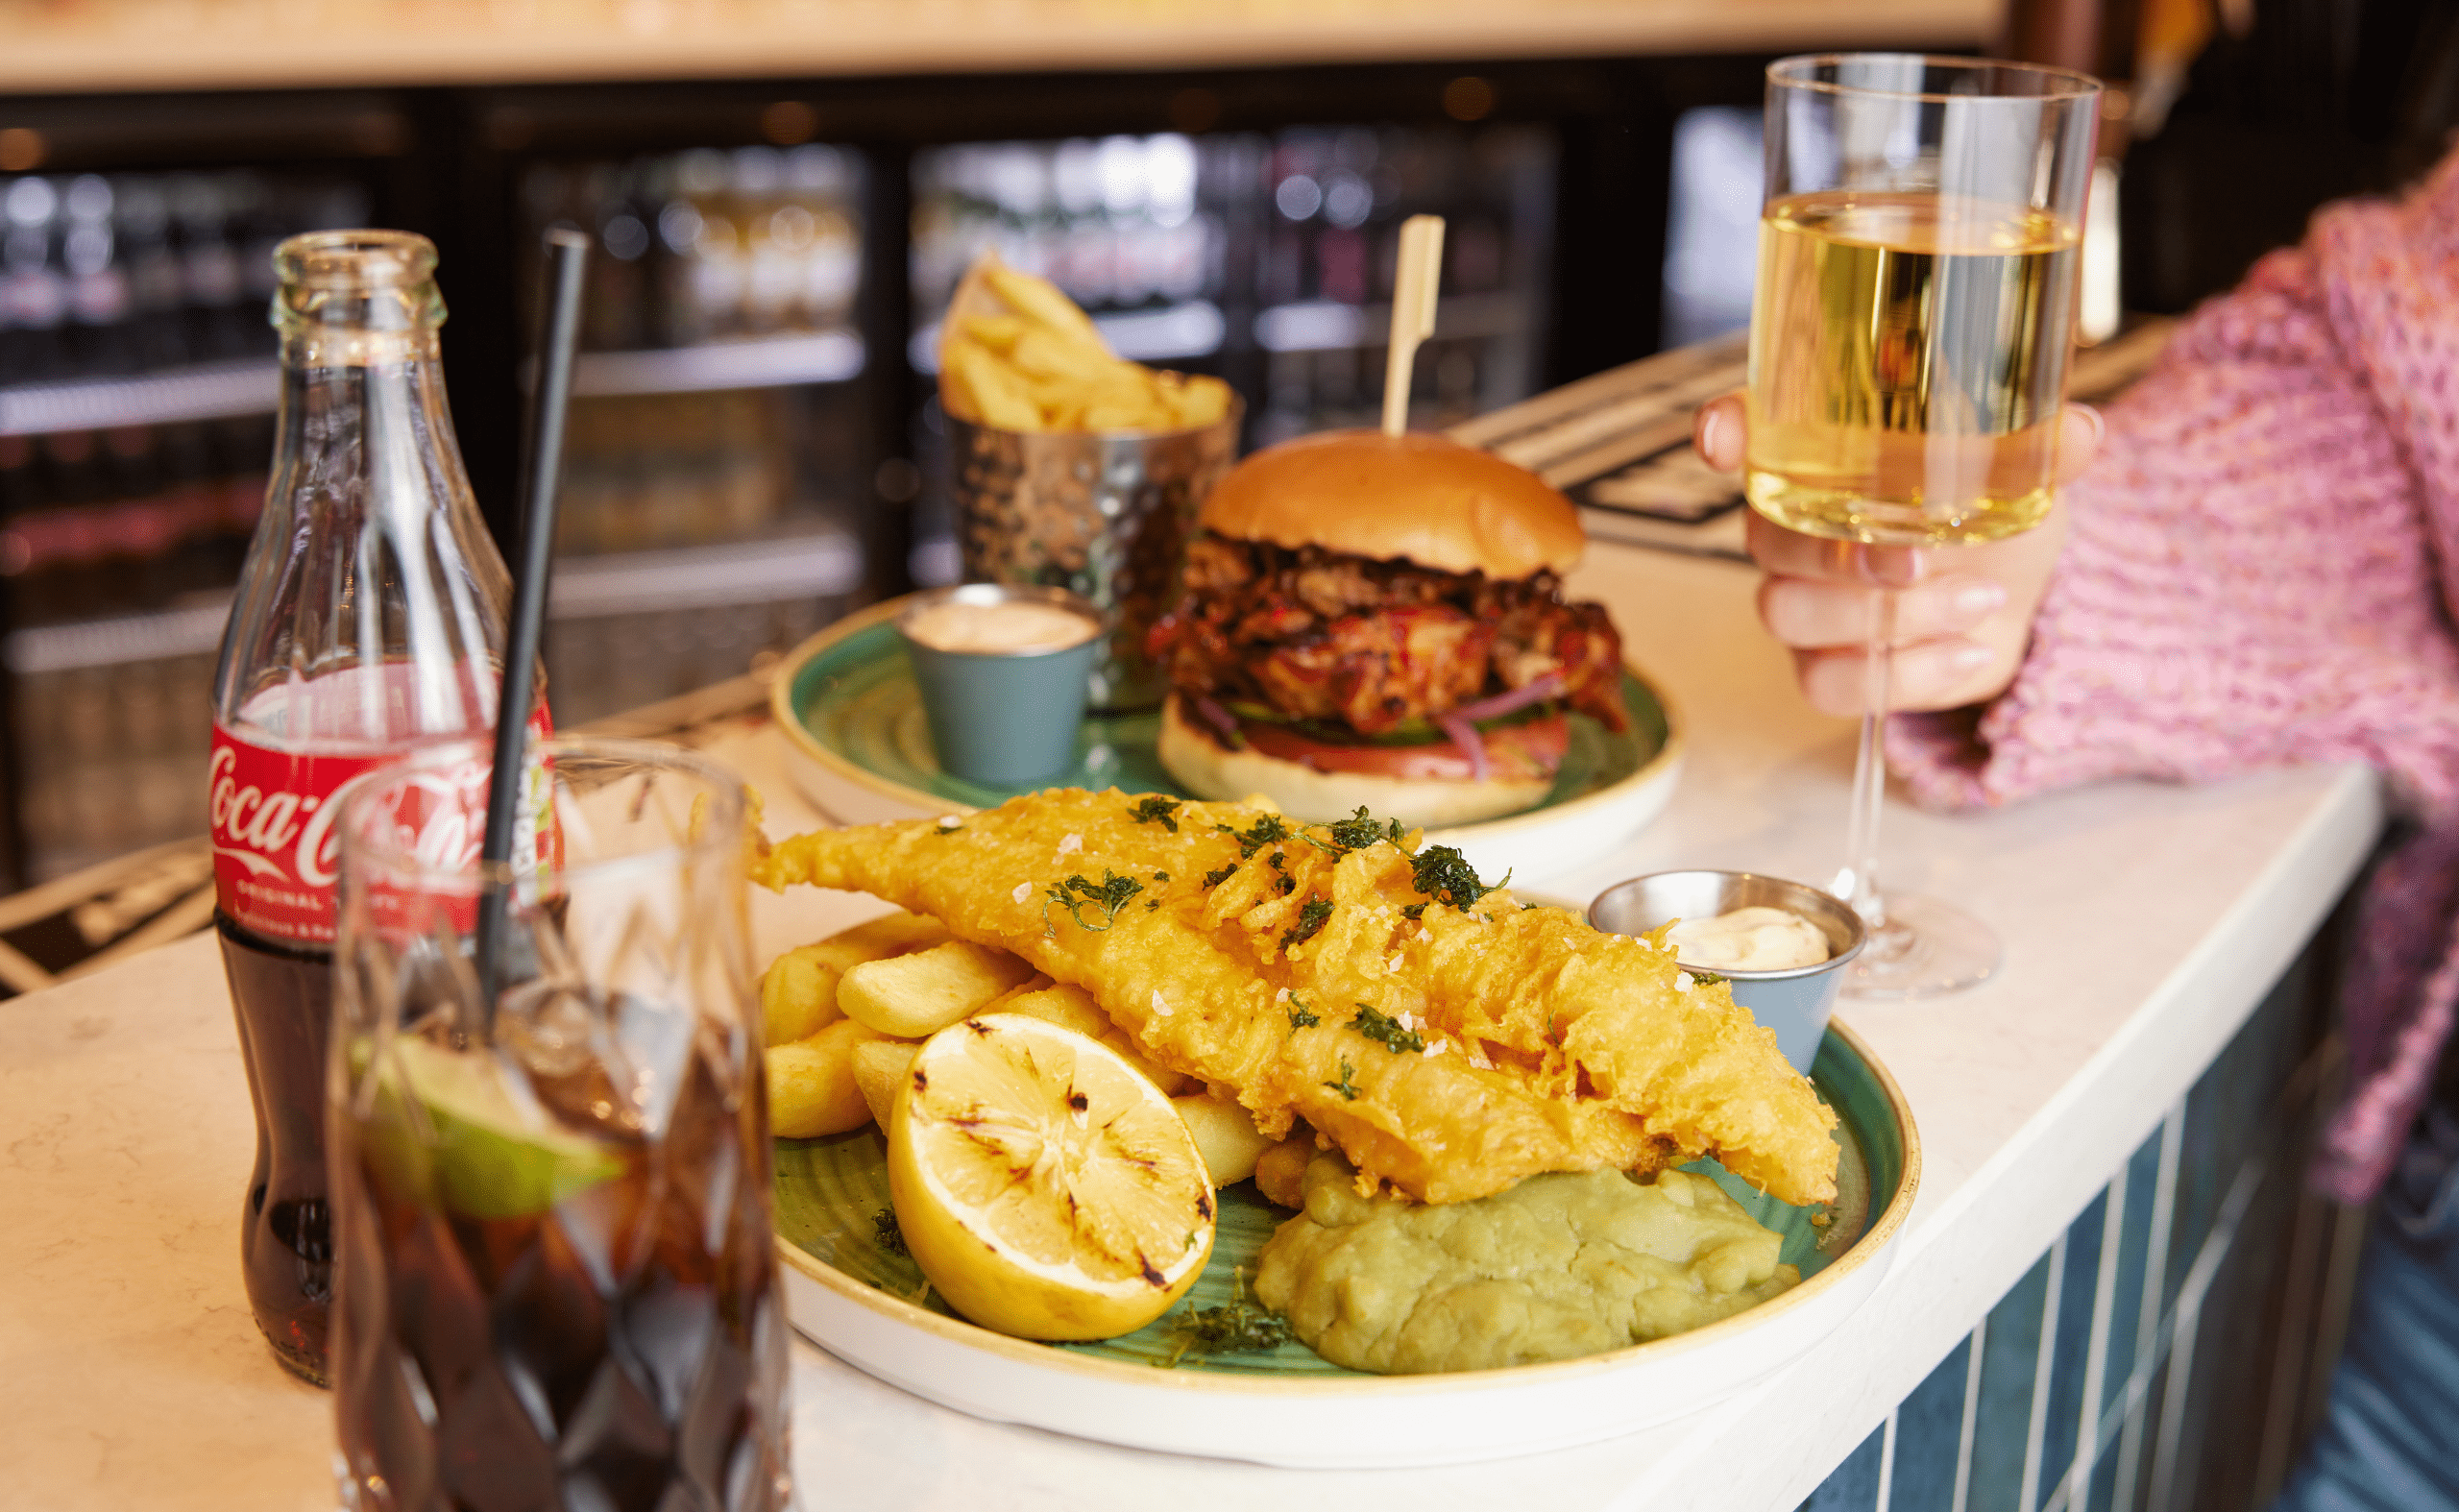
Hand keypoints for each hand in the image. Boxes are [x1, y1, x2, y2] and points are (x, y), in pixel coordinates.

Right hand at [1692, 393, 2102, 717]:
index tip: (1723, 438)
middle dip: (1837, 556)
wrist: (2015, 600)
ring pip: (1788, 615)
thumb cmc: (1993, 516)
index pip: (1749, 431)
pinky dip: (1906, 674)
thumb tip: (2079, 432)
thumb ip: (2041, 449)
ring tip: (1979, 601)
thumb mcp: (2026, 473)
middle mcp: (1793, 527)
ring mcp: (1802, 602)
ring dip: (1886, 618)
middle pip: (1765, 542)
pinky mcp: (1826, 668)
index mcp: (1823, 459)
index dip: (1725, 432)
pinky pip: (1829, 685)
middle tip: (1917, 559)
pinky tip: (1967, 650)